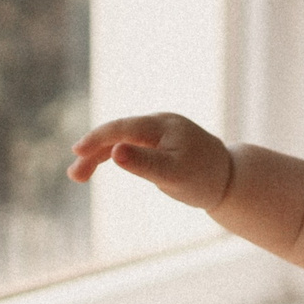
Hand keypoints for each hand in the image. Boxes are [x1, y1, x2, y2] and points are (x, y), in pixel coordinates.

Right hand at [71, 112, 231, 208]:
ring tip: (78, 176)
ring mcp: (158, 132)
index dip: (97, 139)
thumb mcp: (173, 175)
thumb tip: (114, 152)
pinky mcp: (159, 142)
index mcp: (163, 125)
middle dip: (94, 151)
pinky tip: (101, 163)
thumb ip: (144, 163)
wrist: (229, 180)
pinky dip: (115, 155)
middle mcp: (159, 123)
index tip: (77, 153)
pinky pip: (131, 145)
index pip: (122, 128)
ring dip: (100, 155)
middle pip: (118, 133)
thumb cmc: (203, 179)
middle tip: (75, 176)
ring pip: (122, 140)